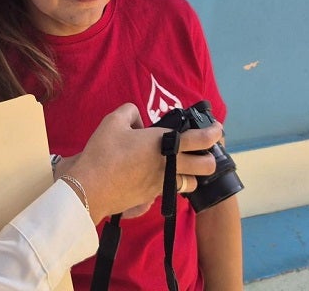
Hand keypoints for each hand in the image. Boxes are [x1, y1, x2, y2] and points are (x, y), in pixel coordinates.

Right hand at [59, 104, 222, 222]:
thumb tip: (138, 122)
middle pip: (205, 166)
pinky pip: (171, 190)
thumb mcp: (114, 121)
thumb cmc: (103, 153)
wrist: (91, 188)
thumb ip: (130, 112)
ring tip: (184, 167)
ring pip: (191, 183)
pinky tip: (159, 177)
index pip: (199, 139)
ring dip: (193, 175)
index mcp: (163, 143)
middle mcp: (169, 165)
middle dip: (210, 159)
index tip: (217, 129)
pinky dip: (172, 184)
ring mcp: (162, 184)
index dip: (213, 133)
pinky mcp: (152, 197)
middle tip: (204, 152)